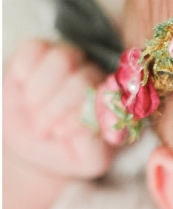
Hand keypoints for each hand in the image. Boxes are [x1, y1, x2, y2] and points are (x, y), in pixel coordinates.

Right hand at [3, 39, 114, 179]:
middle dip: (55, 108)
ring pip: (62, 58)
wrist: (31, 142)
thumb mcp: (86, 160)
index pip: (107, 99)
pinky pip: (34, 48)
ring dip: (40, 89)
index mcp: (115, 100)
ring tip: (31, 109)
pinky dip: (24, 71)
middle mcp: (96, 76)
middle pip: (82, 79)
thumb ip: (97, 145)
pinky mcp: (41, 49)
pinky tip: (22, 88)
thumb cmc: (64, 151)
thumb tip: (93, 123)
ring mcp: (70, 59)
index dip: (78, 116)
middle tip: (40, 129)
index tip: (59, 134)